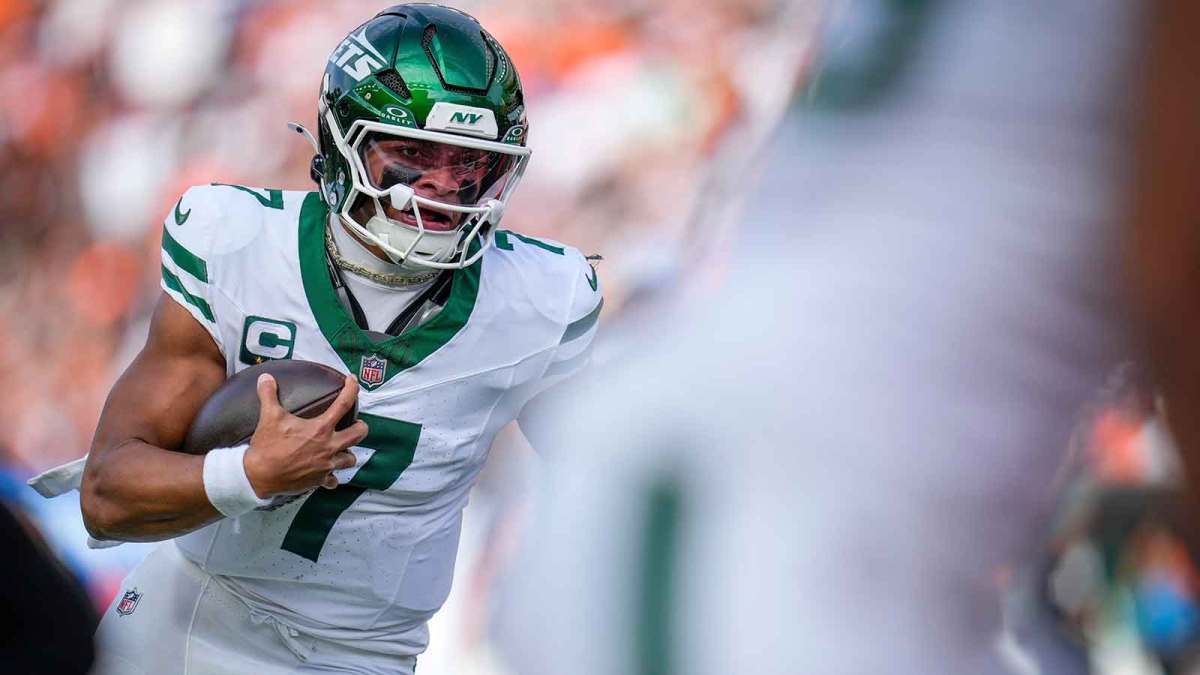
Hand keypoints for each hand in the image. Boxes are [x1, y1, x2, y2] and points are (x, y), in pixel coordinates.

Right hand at [243, 373, 367, 497]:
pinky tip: (327, 473)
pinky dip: (332, 477)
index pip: (344, 404)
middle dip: (361, 427)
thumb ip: (269, 394)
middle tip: (355, 423)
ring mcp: (326, 466)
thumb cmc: (267, 446)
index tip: (353, 381)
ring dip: (348, 453)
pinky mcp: (319, 481)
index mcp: (320, 429)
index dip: (352, 389)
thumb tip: (265, 378)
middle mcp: (328, 447)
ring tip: (342, 448)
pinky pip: (333, 480)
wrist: (259, 476)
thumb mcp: (269, 416)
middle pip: (359, 434)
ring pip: (350, 459)